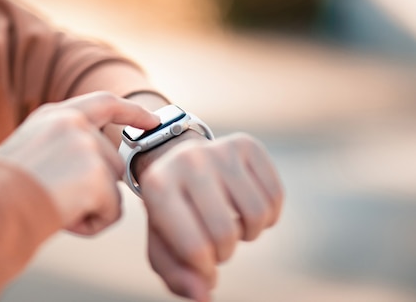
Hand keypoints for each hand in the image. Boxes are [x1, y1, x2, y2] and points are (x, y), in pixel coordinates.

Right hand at [0, 92, 158, 235]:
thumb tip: (101, 170)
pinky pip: (111, 211)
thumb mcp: (31, 151)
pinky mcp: (96, 174)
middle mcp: (73, 124)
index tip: (153, 121)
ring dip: (90, 206)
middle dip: (96, 188)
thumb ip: (65, 147)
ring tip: (53, 206)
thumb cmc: (1, 191)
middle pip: (112, 163)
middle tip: (56, 199)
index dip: (131, 111)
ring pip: (112, 190)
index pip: (104, 103)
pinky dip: (92, 223)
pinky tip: (63, 218)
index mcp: (55, 116)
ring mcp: (86, 146)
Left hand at [138, 133, 283, 300]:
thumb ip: (177, 276)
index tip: (202, 263)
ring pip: (256, 215)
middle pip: (226, 233)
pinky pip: (275, 197)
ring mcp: (219, 149)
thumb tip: (204, 296)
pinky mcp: (247, 145)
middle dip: (225, 251)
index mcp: (158, 187)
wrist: (178, 161)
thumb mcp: (162, 243)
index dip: (205, 269)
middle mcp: (187, 161)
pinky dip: (268, 215)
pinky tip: (245, 207)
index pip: (195, 247)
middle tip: (216, 243)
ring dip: (248, 232)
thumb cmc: (171, 212)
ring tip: (230, 223)